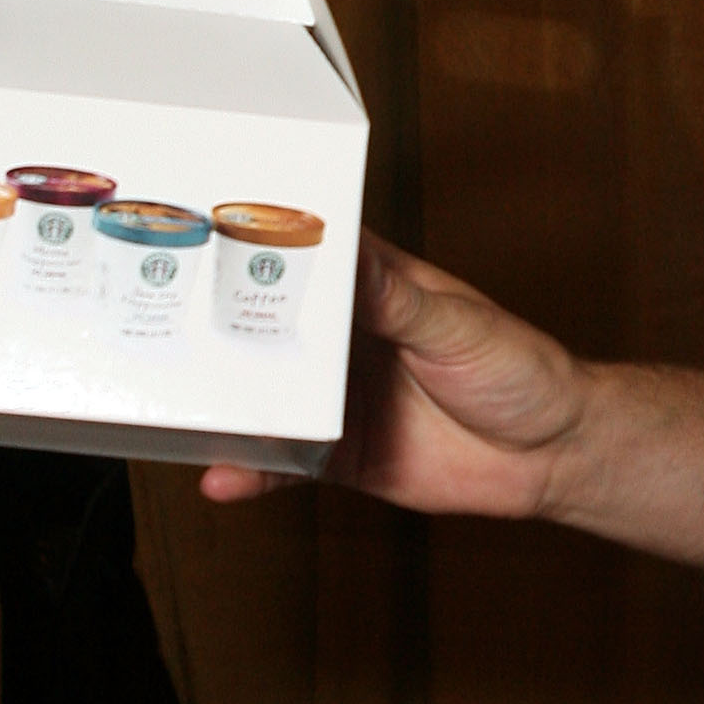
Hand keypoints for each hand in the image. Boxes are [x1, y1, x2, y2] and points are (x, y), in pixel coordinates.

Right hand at [199, 231, 588, 516]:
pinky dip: (250, 472)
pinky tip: (220, 478)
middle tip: (150, 320)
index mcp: (373, 287)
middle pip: (266, 324)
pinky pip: (282, 463)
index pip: (306, 250)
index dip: (255, 238)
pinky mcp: (339, 454)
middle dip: (212, 324)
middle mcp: (345, 338)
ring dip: (220, 402)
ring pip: (262, 396)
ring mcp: (337, 397)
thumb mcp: (457, 326)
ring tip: (166, 403)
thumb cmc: (520, 369)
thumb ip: (397, 300)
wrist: (553, 456)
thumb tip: (349, 259)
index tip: (195, 225)